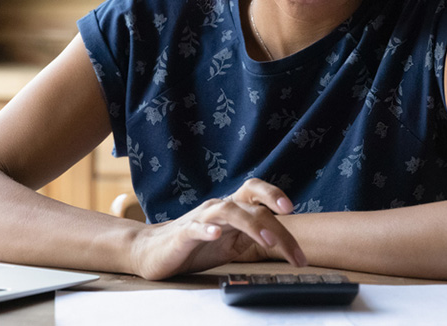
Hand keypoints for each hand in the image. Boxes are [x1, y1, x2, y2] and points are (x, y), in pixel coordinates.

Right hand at [128, 178, 305, 279]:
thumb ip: (252, 236)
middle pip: (249, 201)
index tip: (292, 208)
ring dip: (252, 224)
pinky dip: (207, 230)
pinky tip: (216, 234)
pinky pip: (195, 228)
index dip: (274, 195)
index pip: (255, 194)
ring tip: (268, 241)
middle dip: (274, 215)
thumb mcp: (231, 243)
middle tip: (290, 221)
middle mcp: (218, 208)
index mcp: (231, 208)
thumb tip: (280, 236)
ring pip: (228, 211)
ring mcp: (200, 219)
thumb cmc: (195, 247)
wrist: (153, 252)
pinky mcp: (182, 235)